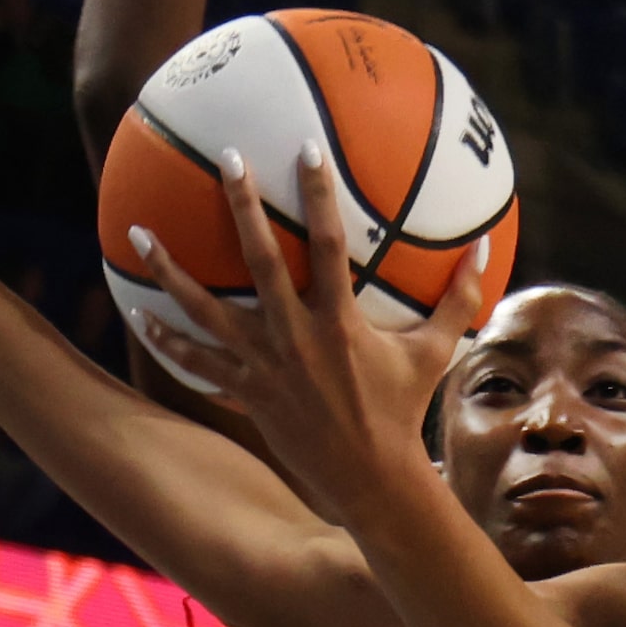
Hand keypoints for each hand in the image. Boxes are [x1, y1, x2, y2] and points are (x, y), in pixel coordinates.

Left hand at [128, 138, 489, 516]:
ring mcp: (264, 365)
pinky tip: (140, 314)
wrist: (370, 477)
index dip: (318, 194)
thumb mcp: (436, 352)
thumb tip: (486, 247)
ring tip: (139, 233)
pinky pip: (196, 362)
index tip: (306, 149)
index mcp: (340, 321)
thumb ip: (459, 299)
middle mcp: (296, 337)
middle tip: (226, 160)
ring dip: (170, 271)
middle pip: (260, 260)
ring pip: (206, 310)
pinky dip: (167, 339)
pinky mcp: (245, 391)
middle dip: (243, 206)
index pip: (329, 245)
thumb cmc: (405, 410)